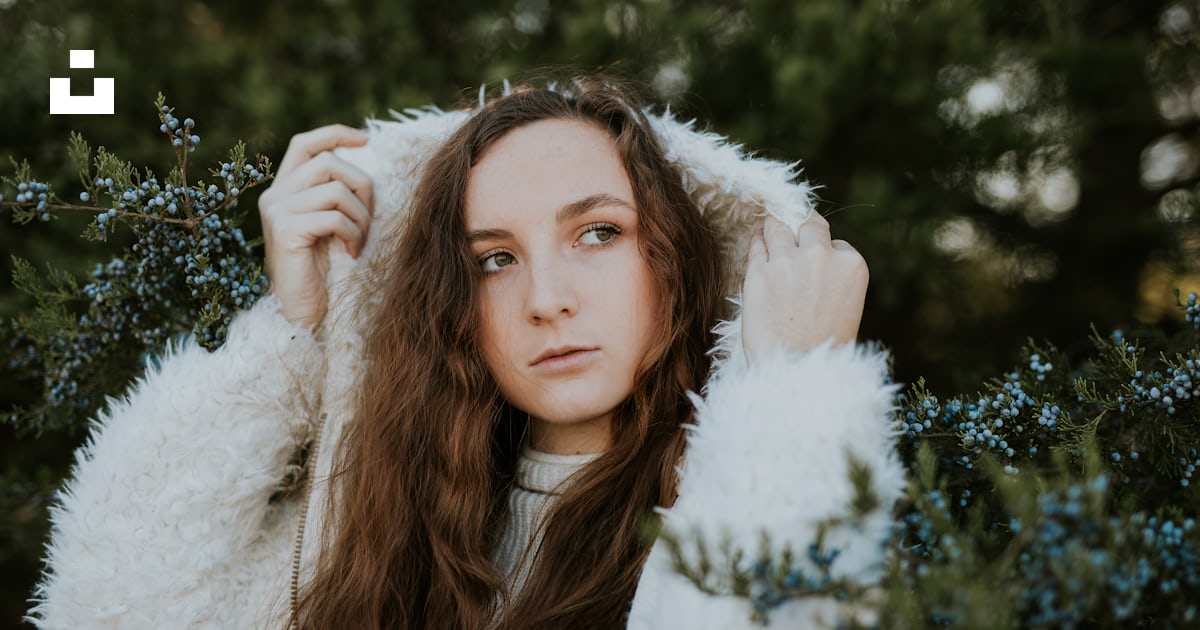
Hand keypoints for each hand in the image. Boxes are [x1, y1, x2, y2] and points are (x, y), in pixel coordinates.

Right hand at [257, 124, 373, 327]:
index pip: (305, 143)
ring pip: (336, 190)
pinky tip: (351, 254)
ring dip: (360, 216)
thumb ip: (335, 195)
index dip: (335, 134)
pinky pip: (334, 217)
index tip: (366, 139)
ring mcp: (276, 211)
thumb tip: (366, 166)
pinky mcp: (284, 230)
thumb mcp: (329, 225)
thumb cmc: (321, 270)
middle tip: (369, 217)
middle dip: (362, 186)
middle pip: (329, 162)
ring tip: (359, 240)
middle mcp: (274, 195)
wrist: (300, 311)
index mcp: (283, 189)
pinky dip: (353, 235)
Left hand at [741, 212, 867, 363]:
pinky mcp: (758, 273)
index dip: (823, 252)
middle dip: (799, 227)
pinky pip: (756, 245)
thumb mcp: (846, 306)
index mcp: (851, 265)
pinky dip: (757, 243)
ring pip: (777, 226)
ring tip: (769, 235)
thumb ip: (832, 276)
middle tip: (790, 231)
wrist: (797, 373)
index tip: (814, 264)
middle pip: (808, 223)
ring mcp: (787, 262)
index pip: (835, 242)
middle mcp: (821, 257)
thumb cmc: (822, 347)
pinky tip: (757, 246)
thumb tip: (811, 252)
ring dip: (773, 230)